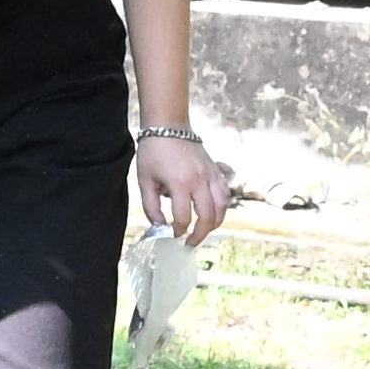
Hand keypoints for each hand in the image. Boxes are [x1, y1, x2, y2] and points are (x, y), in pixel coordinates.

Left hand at [132, 127, 231, 244]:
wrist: (168, 125)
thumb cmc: (153, 152)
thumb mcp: (144, 180)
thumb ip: (150, 207)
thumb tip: (159, 227)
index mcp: (180, 183)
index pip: (183, 217)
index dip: (178, 231)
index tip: (172, 236)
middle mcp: (199, 180)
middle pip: (208, 217)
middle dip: (200, 234)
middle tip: (190, 243)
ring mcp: (211, 175)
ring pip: (222, 207)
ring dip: (214, 223)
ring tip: (203, 231)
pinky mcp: (216, 170)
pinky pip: (225, 194)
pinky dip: (222, 207)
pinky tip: (213, 214)